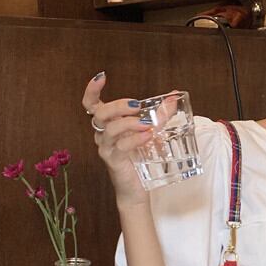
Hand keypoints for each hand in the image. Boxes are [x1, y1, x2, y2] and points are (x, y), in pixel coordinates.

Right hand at [82, 72, 154, 207]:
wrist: (136, 189)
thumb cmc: (139, 158)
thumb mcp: (150, 132)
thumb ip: (160, 114)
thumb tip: (174, 96)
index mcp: (108, 124)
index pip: (91, 104)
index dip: (92, 90)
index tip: (101, 76)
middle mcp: (102, 134)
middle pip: (100, 113)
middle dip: (118, 106)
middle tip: (136, 106)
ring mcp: (106, 148)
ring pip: (109, 129)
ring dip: (129, 123)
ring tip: (147, 124)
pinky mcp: (114, 161)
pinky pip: (120, 147)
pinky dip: (134, 140)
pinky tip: (147, 136)